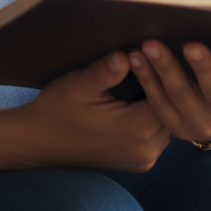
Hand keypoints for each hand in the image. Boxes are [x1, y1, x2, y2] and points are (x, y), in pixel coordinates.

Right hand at [18, 51, 170, 171]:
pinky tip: (140, 95)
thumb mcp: (79, 85)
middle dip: (165, 83)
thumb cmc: (57, 110)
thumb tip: (127, 55)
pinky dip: (151, 114)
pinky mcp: (137, 161)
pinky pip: (157, 133)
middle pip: (172, 109)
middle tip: (156, 55)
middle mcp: (147, 149)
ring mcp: (143, 159)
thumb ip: (106, 71)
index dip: (164, 70)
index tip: (155, 49)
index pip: (169, 94)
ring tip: (149, 72)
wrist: (37, 143)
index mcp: (137, 129)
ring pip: (167, 121)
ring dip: (159, 100)